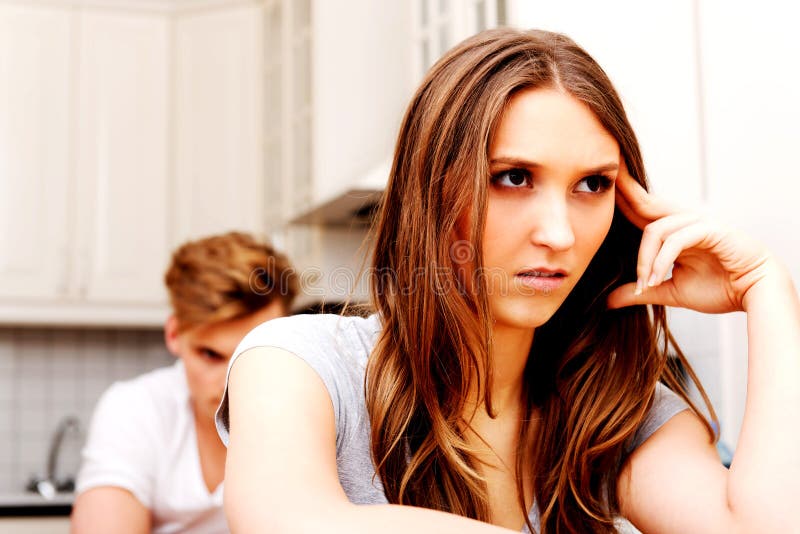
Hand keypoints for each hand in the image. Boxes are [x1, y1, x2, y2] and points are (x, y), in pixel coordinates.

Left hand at [606, 160, 775, 312]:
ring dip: (645, 259)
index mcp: (673, 229)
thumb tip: (608, 301)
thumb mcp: (668, 291)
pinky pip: (676, 239)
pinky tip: (657, 279)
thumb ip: (640, 291)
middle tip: (604, 172)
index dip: (619, 197)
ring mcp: (698, 222)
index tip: (597, 184)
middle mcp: (684, 220)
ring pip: (655, 229)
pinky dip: (662, 260)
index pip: (639, 209)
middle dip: (623, 188)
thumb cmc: (718, 288)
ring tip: (645, 283)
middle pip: (645, 201)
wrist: (754, 294)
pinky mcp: (712, 230)